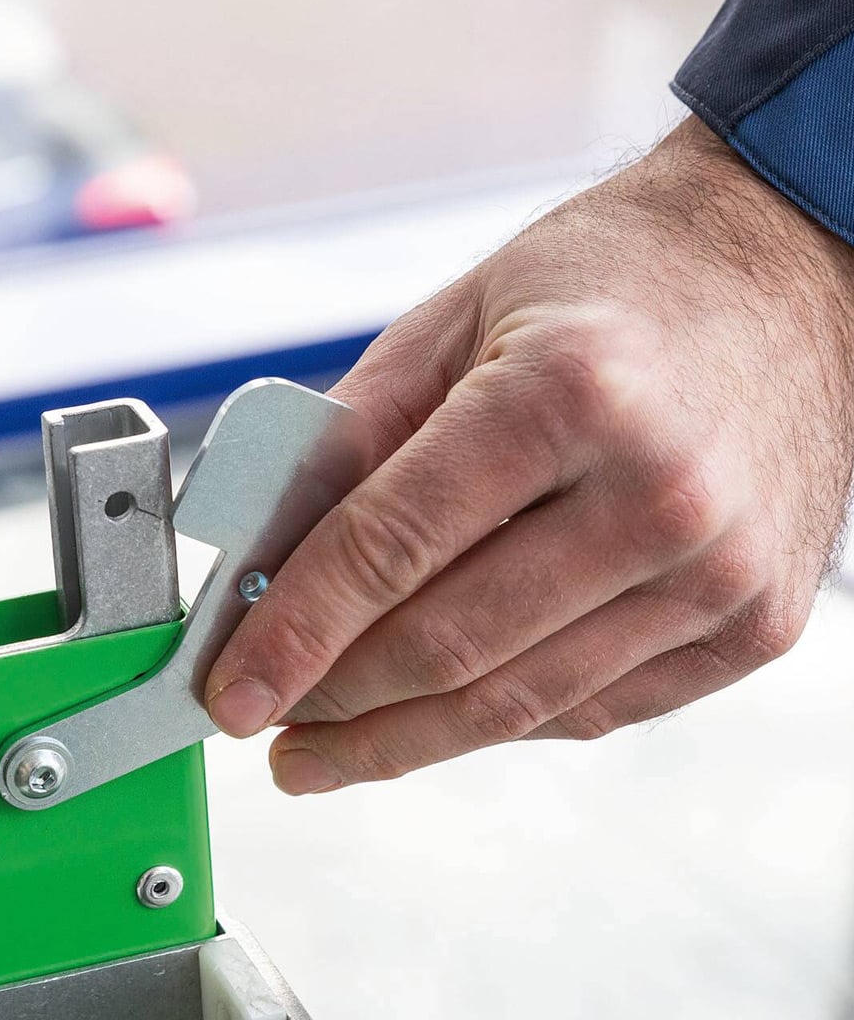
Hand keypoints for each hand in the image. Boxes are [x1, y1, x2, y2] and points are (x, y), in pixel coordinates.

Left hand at [205, 117, 853, 793]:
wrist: (790, 270)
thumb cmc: (617, 282)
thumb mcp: (455, 321)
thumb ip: (352, 443)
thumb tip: (263, 559)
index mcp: (568, 393)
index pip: (390, 550)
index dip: (293, 635)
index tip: (229, 691)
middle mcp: (658, 492)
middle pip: (448, 646)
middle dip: (332, 700)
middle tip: (264, 723)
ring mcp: (717, 572)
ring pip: (515, 702)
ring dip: (400, 740)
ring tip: (321, 748)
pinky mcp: (753, 625)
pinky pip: (590, 709)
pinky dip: (494, 721)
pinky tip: (432, 717)